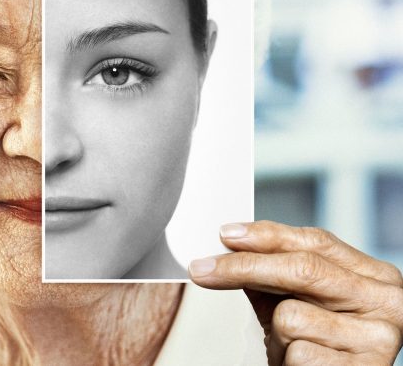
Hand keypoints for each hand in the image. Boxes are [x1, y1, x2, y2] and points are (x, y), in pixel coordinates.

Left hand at [189, 221, 402, 364]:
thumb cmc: (316, 346)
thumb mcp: (294, 301)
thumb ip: (271, 272)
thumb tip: (230, 243)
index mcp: (373, 276)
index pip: (316, 241)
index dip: (267, 235)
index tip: (225, 234)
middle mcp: (386, 301)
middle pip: (302, 269)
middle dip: (244, 267)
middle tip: (202, 269)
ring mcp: (379, 338)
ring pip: (291, 315)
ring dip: (276, 335)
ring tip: (292, 349)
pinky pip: (296, 352)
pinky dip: (286, 360)